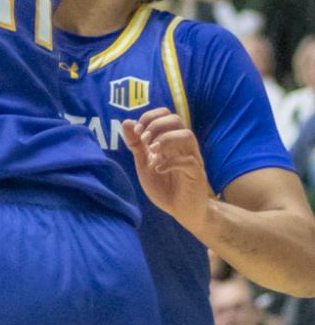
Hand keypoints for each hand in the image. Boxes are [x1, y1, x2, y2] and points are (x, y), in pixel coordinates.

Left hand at [122, 108, 211, 230]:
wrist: (181, 210)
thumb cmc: (164, 186)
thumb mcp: (144, 164)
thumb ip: (136, 144)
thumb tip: (127, 122)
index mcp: (170, 140)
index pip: (165, 114)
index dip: (150, 117)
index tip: (137, 131)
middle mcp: (183, 146)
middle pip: (176, 119)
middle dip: (156, 125)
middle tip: (144, 140)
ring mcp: (192, 159)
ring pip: (188, 135)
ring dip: (166, 139)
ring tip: (153, 151)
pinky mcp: (197, 174)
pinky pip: (190, 161)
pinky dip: (171, 162)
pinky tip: (158, 169)